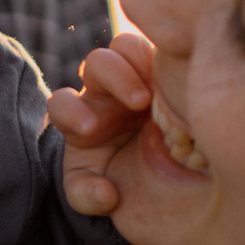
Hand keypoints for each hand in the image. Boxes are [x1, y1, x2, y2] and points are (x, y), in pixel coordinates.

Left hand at [47, 32, 155, 215]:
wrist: (156, 171)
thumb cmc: (119, 178)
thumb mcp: (97, 193)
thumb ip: (88, 197)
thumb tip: (105, 194)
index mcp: (82, 117)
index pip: (62, 104)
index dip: (71, 112)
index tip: (92, 130)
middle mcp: (104, 91)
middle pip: (98, 62)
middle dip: (116, 79)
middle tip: (138, 103)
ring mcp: (135, 74)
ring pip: (125, 46)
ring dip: (139, 62)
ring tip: (159, 92)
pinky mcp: (164, 68)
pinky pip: (160, 48)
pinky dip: (167, 57)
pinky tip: (181, 79)